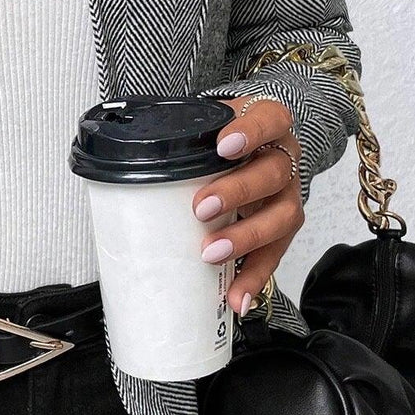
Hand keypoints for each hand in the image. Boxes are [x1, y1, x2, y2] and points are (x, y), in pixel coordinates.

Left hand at [191, 97, 303, 315]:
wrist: (246, 148)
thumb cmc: (220, 139)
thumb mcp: (207, 126)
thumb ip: (182, 136)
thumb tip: (127, 156)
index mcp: (268, 124)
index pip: (269, 119)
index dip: (251, 133)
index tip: (224, 147)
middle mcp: (284, 159)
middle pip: (273, 173)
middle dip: (238, 192)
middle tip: (202, 208)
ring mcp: (287, 195)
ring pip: (283, 216)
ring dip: (246, 238)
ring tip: (214, 253)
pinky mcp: (283, 230)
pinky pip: (275, 255)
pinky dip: (254, 277)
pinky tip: (237, 295)